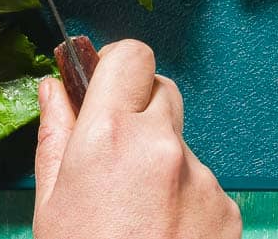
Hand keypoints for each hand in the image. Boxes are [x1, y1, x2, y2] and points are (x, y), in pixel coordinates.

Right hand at [32, 40, 241, 238]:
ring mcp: (201, 178)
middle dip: (139, 110)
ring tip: (136, 215)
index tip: (104, 83)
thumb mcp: (50, 202)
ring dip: (161, 160)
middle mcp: (161, 146)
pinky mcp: (227, 209)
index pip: (132, 56)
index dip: (116, 65)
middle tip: (115, 152)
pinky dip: (184, 199)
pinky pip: (203, 183)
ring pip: (181, 142)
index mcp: (108, 136)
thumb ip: (55, 134)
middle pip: (161, 91)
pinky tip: (162, 234)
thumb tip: (53, 87)